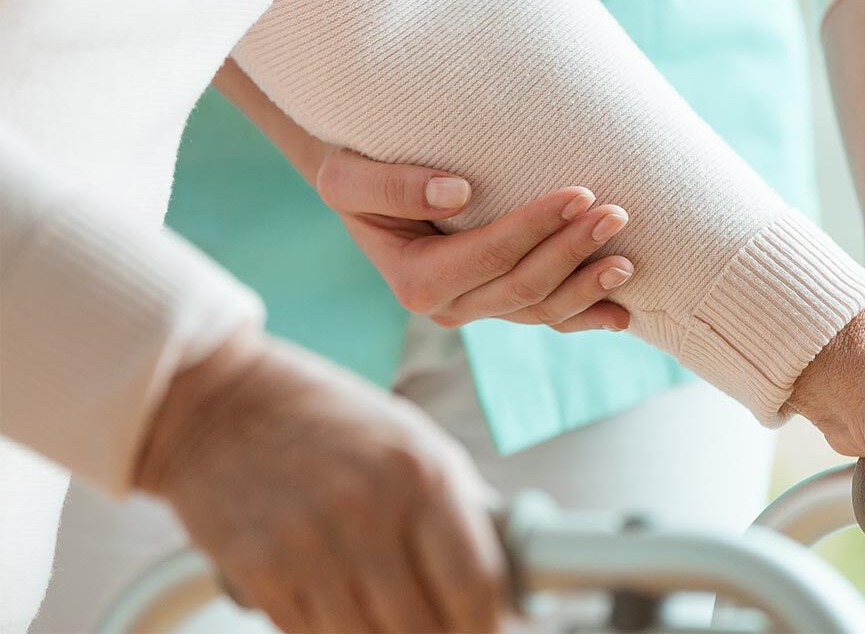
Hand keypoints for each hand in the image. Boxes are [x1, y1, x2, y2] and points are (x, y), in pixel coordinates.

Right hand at [135, 331, 507, 631]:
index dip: (487, 624)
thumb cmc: (326, 419)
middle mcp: (369, 509)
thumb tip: (501, 574)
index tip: (487, 629)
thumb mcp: (411, 439)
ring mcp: (310, 544)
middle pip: (424, 627)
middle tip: (436, 625)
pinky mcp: (259, 570)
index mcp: (422, 472)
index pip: (475, 584)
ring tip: (386, 616)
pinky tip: (336, 607)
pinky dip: (331, 631)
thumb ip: (456, 504)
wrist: (216, 402)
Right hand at [315, 146, 634, 330]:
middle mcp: (448, 307)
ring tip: (629, 260)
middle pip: (524, 286)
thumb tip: (457, 194)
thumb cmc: (357, 171)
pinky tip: (622, 313)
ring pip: (542, 310)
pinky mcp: (499, 304)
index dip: (536, 227)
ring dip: (589, 287)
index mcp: (415, 280)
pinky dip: (586, 315)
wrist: (367, 188)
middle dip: (573, 251)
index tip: (578, 192)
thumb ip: (393, 186)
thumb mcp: (348, 176)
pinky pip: (547, 317)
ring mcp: (477, 310)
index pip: (489, 255)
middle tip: (616, 212)